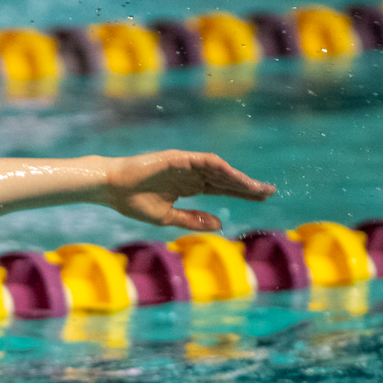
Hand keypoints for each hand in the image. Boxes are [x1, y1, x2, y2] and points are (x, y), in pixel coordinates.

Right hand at [100, 151, 275, 231]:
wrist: (111, 188)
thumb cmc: (134, 202)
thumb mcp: (168, 217)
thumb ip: (193, 220)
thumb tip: (220, 224)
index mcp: (189, 187)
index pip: (222, 189)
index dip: (242, 193)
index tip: (262, 199)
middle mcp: (191, 174)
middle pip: (226, 179)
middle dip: (248, 186)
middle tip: (270, 192)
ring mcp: (186, 165)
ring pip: (220, 170)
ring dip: (239, 178)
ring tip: (258, 187)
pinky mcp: (178, 159)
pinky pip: (204, 161)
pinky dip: (221, 168)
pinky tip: (235, 175)